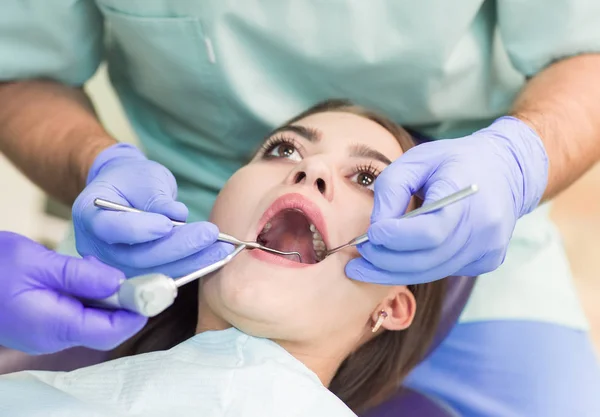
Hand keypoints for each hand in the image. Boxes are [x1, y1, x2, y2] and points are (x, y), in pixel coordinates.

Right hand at [0, 232, 146, 353]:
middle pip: (108, 326)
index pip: (114, 329)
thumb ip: (81, 275)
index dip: (139, 309)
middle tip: (130, 271)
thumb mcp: (38, 263)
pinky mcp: (45, 324)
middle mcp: (56, 337)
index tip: (154, 287)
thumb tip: (120, 282)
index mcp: (56, 326)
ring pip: (95, 319)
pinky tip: (82, 273)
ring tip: (96, 268)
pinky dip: (89, 295)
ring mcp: (49, 333)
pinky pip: (79, 314)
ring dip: (106, 295)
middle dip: (125, 300)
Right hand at [73, 143, 232, 277]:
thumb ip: (156, 198)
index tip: (169, 223)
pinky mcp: (137, 276)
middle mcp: (96, 248)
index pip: (110, 228)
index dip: (140, 229)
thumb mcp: (143, 177)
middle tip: (210, 234)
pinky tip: (215, 257)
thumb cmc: (133, 180)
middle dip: (178, 246)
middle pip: (137, 256)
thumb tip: (177, 216)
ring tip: (221, 248)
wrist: (126, 193)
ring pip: (155, 271)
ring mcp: (115, 267)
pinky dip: (192, 267)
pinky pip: (165, 276)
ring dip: (192, 261)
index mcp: (88, 214)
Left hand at [346, 116, 548, 284]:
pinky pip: (442, 271)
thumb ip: (392, 189)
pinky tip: (395, 261)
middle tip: (358, 256)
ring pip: (432, 272)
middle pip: (427, 260)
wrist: (507, 169)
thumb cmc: (456, 160)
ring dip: (393, 272)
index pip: (430, 232)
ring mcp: (488, 249)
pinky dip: (414, 269)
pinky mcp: (486, 261)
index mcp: (470, 198)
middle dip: (386, 261)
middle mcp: (484, 230)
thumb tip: (376, 226)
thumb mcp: (419, 159)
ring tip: (363, 267)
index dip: (396, 238)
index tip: (370, 234)